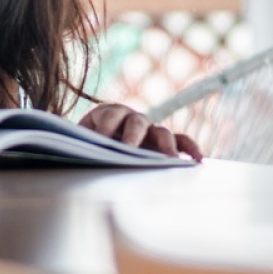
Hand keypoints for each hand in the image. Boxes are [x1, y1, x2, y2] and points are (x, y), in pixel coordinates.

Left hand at [78, 103, 202, 160]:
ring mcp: (150, 129)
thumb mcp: (79, 141)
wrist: (94, 144)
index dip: (106, 125)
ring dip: (166, 145)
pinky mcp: (163, 142)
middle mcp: (132, 118)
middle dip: (134, 135)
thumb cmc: (86, 144)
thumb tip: (74, 150)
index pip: (110, 115)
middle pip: (137, 122)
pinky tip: (198, 160)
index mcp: (108, 113)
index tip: (101, 138)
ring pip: (162, 132)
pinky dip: (190, 148)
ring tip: (170, 159)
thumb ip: (79, 143)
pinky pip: (180, 142)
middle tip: (130, 149)